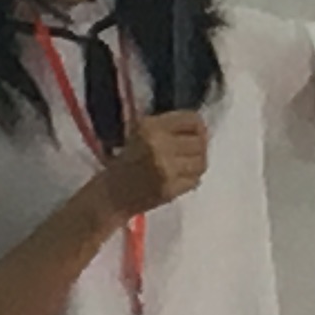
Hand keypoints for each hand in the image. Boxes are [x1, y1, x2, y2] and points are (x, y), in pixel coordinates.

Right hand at [91, 113, 208, 220]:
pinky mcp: (170, 188)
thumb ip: (170, 126)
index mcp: (150, 126)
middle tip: (188, 154)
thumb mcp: (142, 133)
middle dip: (198, 147)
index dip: (198, 127)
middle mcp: (158, 144)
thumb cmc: (128, 161)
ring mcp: (166, 168)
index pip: (192, 120)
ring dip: (196, 164)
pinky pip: (195, 180)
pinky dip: (190, 180)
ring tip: (184, 167)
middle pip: (200, 142)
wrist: (111, 194)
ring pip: (201, 162)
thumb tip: (202, 128)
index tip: (195, 134)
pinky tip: (178, 179)